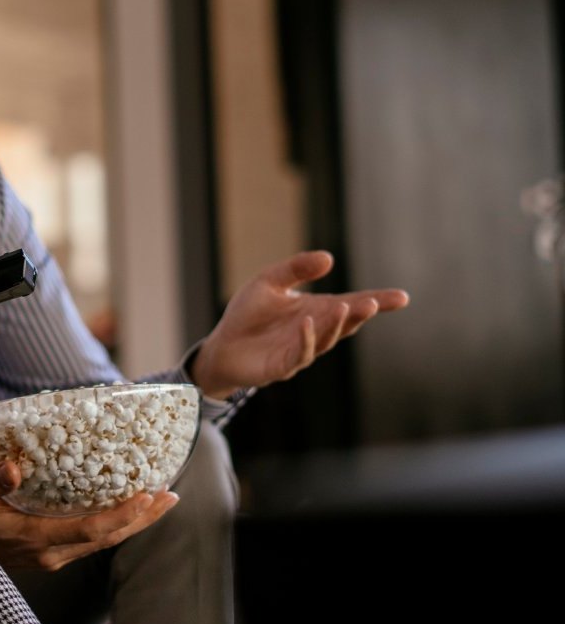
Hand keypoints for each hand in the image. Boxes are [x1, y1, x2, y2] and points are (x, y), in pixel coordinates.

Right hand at [0, 461, 178, 570]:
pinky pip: (92, 539)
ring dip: (134, 521)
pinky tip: (125, 507)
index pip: (92, 530)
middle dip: (142, 518)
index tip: (148, 495)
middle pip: (109, 538)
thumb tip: (13, 467)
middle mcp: (52, 554)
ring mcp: (53, 556)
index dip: (124, 515)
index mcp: (39, 541)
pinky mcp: (51, 552)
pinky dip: (115, 523)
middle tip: (170, 495)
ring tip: (160, 499)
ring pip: (104, 541)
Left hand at [190, 250, 409, 398]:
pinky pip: (298, 353)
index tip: (403, 297)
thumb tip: (329, 258)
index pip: (353, 305)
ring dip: (336, 325)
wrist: (222, 345)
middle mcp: (315, 331)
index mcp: (317, 311)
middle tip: (374, 303)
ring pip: (325, 339)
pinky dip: (306, 339)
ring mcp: (301, 351)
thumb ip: (296, 268)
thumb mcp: (269, 282)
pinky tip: (307, 323)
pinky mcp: (281, 366)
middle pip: (345, 323)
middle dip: (360, 314)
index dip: (378, 302)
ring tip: (345, 306)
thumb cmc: (248, 315)